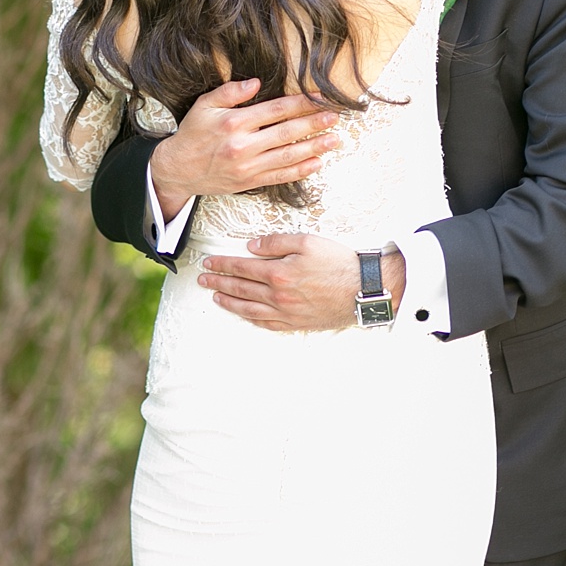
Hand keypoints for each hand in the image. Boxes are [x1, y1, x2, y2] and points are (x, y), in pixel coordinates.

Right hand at [148, 79, 339, 215]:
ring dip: (314, 147)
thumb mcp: (204, 105)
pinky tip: (317, 162)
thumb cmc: (192, 134)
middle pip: (287, 132)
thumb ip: (230, 92)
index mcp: (234, 123)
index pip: (276, 110)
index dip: (301, 103)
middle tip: (335, 117)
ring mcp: (248, 166)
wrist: (177, 170)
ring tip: (334, 139)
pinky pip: (280, 176)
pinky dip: (300, 170)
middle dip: (314, 123)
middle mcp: (243, 145)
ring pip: (288, 155)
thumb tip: (256, 82)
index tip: (320, 98)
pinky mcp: (250, 182)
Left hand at [199, 234, 404, 331]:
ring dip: (228, 302)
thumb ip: (276, 243)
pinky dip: (250, 318)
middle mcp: (277, 296)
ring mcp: (285, 312)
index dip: (222, 265)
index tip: (208, 263)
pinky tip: (243, 314)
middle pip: (240, 289)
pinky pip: (266, 323)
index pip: (241, 268)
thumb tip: (252, 247)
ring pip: (248, 309)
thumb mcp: (307, 241)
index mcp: (278, 273)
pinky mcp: (295, 323)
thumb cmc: (338, 262)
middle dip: (218, 283)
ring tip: (215, 297)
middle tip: (202, 280)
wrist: (363, 290)